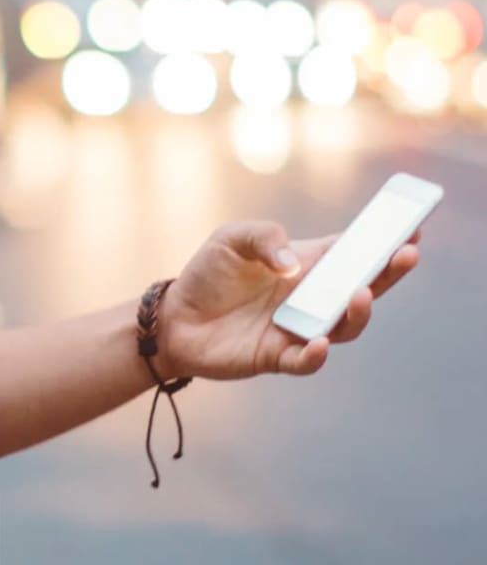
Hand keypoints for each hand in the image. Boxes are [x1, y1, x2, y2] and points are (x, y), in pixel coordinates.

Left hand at [156, 221, 420, 381]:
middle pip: (363, 287)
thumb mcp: (231, 238)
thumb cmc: (208, 274)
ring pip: (344, 326)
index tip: (411, 226)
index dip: (383, 241)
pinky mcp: (277, 356)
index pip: (353, 252)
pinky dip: (315, 354)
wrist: (175, 317)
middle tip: (407, 254)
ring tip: (359, 294)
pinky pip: (305, 360)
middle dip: (389, 272)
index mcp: (306, 264)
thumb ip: (265, 238)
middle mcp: (310, 297)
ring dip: (357, 313)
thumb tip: (294, 266)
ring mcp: (298, 328)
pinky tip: (317, 341)